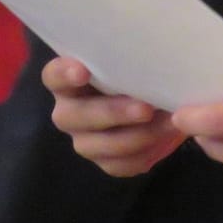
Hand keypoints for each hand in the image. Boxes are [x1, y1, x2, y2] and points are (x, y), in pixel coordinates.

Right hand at [43, 57, 185, 175]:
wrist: (158, 104)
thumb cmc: (138, 73)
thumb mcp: (132, 62)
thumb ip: (129, 60)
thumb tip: (150, 57)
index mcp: (67, 80)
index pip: (53, 76)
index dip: (64, 74)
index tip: (83, 71)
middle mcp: (68, 111)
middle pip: (76, 116)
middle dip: (113, 113)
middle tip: (146, 108)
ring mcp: (83, 140)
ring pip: (97, 146)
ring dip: (136, 137)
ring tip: (169, 124)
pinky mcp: (103, 161)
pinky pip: (118, 165)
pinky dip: (144, 154)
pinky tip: (165, 139)